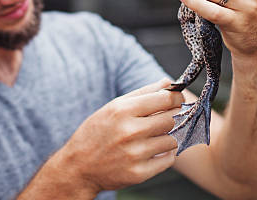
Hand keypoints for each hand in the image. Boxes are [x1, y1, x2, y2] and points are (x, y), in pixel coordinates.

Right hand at [58, 78, 183, 193]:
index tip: (177, 99)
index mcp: (122, 110)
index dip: (176, 98)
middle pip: (171, 119)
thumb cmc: (96, 132)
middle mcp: (129, 131)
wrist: (78, 167)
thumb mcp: (113, 106)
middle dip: (173, 117)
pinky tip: (152, 151)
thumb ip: (143, 93)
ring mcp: (134, 154)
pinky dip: (165, 155)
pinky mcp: (139, 173)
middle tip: (166, 118)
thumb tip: (168, 83)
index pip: (165, 100)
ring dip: (168, 137)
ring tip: (154, 136)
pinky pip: (168, 160)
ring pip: (172, 140)